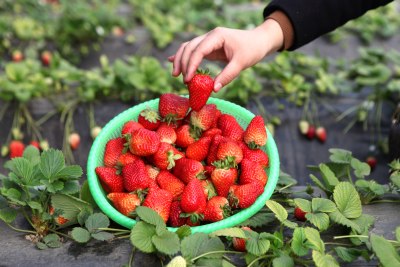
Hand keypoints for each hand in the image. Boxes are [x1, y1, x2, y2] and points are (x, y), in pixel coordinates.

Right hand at [169, 19, 283, 91]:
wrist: (259, 41)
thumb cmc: (252, 50)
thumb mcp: (241, 64)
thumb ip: (227, 76)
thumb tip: (214, 89)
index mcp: (217, 36)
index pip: (198, 50)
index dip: (191, 65)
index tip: (188, 79)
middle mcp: (210, 36)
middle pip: (189, 47)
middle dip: (182, 63)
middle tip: (182, 80)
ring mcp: (208, 40)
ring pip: (188, 47)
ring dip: (180, 60)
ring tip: (175, 74)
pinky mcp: (209, 46)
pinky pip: (193, 50)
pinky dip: (183, 56)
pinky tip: (172, 62)